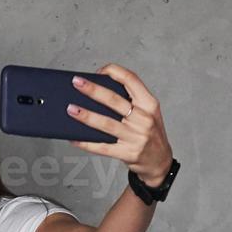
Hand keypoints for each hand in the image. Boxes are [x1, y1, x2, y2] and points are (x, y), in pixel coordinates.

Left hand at [67, 64, 173, 187]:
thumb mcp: (148, 112)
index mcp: (149, 104)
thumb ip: (130, 101)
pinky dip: (86, 143)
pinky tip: (74, 138)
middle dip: (93, 90)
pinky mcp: (128, 153)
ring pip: (106, 123)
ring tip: (71, 109)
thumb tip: (98, 91)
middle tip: (76, 82)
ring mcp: (136, 137)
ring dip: (86, 115)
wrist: (160, 161)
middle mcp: (144, 119)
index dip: (114, 72)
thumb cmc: (150, 133)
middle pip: (114, 100)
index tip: (99, 71)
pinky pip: (102, 147)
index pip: (131, 80)